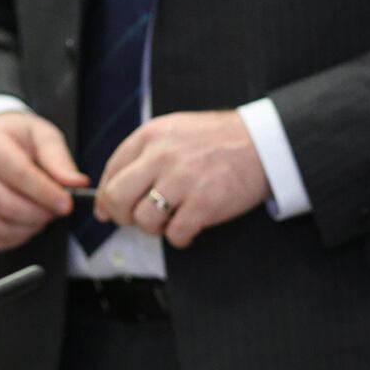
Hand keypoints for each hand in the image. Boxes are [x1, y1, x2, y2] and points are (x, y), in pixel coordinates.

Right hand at [0, 112, 87, 250]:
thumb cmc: (17, 140)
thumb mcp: (42, 136)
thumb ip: (59, 159)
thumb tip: (77, 183)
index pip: (18, 175)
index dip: (46, 193)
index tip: (67, 204)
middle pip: (7, 205)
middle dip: (41, 213)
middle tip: (59, 209)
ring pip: (0, 226)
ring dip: (31, 227)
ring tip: (44, 214)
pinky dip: (17, 238)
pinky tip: (28, 223)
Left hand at [95, 111, 268, 248]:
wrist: (263, 142)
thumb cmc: (220, 140)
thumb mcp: (175, 130)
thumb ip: (144, 155)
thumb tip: (111, 192)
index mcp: (151, 136)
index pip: (110, 171)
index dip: (106, 197)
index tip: (109, 210)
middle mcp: (162, 156)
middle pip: (117, 198)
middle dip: (122, 216)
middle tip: (137, 219)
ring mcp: (182, 180)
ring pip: (143, 220)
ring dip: (154, 228)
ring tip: (170, 221)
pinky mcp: (204, 203)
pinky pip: (175, 234)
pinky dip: (180, 238)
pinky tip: (190, 229)